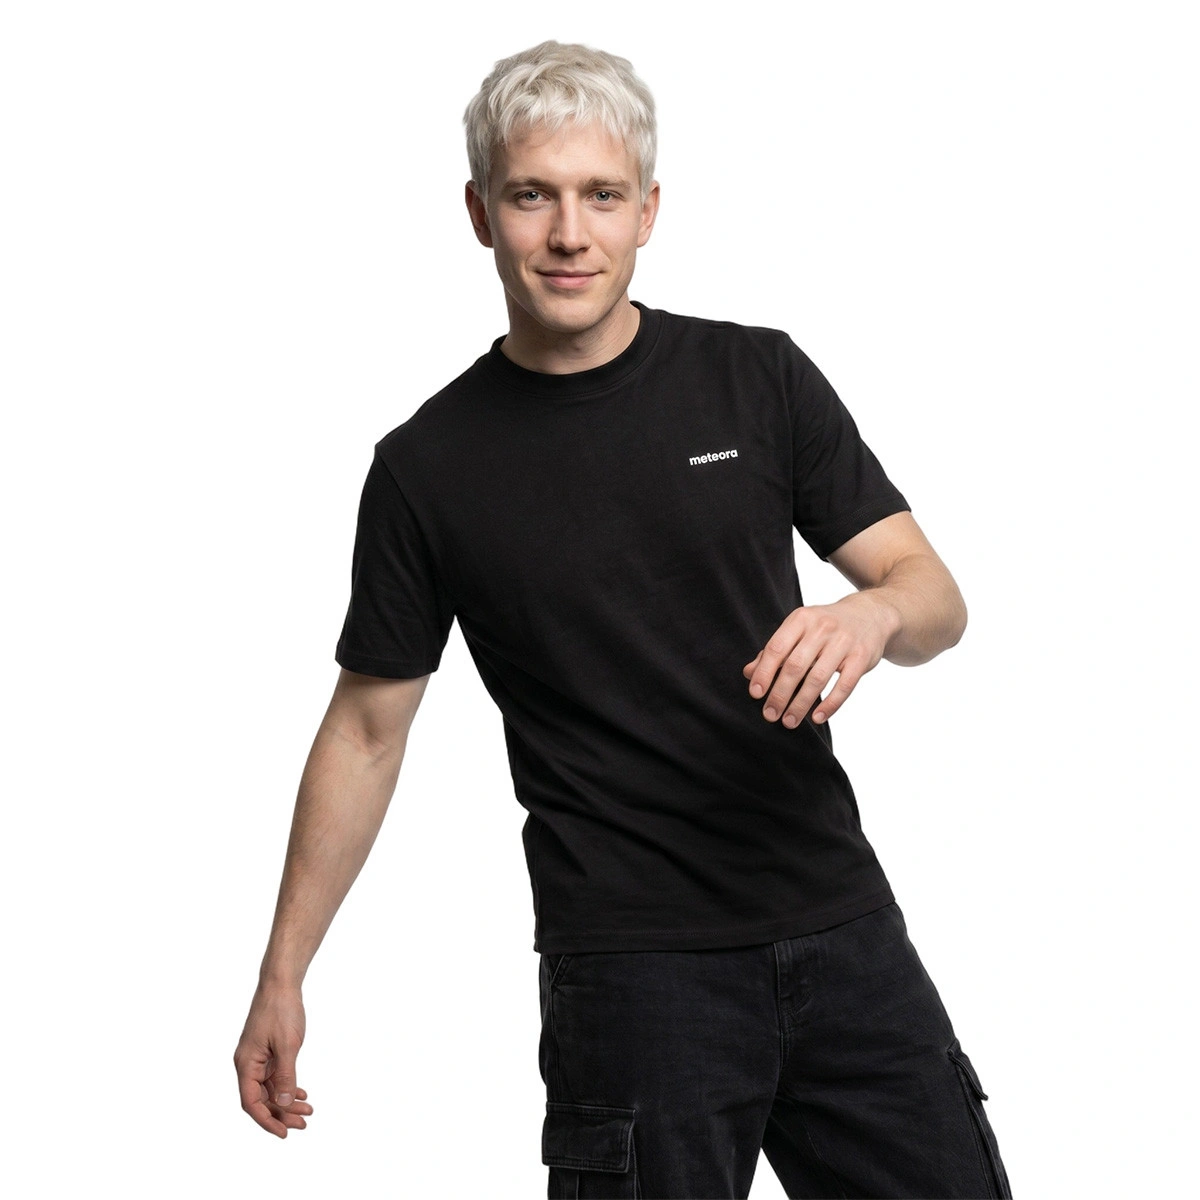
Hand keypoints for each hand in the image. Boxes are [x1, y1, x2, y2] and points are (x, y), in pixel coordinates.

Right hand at [234, 984, 312, 1137]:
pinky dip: (287, 1086)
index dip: (266, 1120)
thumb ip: (286, 1075)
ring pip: (270, 1088)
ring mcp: (258, 1057)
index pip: (251, 1102)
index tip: (284, 1133)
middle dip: (281, 1113)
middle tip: (303, 1124)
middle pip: (261, 1098)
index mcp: (246, 1064)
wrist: (281, 983)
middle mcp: (248, 1063)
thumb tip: (283, 1103)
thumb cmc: (281, 1010)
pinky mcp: (267, 1051)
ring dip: (287, 1101)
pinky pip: (275, 1076)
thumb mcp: (287, 1045)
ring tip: (307, 1111)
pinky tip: (300, 1093)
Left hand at [743, 592, 897, 726]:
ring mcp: (844, 642)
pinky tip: (817, 717)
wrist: (870, 615)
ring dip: (801, 704)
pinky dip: (830, 704)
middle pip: (795, 666)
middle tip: (770, 714)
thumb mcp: (800, 630)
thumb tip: (748, 673)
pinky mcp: (862, 657)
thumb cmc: (826, 627)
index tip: (755, 694)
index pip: (777, 648)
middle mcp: (822, 628)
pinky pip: (844, 685)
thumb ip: (775, 651)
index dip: (764, 673)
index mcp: (801, 619)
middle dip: (780, 694)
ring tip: (789, 721)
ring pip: (818, 678)